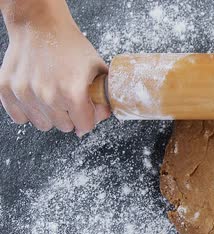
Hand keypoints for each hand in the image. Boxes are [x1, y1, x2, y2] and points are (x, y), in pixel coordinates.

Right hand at [0, 0, 109, 135]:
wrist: (41, 26)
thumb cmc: (70, 45)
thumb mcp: (98, 68)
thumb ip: (103, 96)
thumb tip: (101, 117)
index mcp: (73, 92)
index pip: (85, 126)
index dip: (89, 119)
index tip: (86, 110)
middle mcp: (47, 96)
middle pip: (64, 127)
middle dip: (70, 116)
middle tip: (69, 98)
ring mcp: (25, 94)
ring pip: (42, 125)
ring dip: (49, 115)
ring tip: (52, 94)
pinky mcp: (6, 90)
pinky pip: (19, 117)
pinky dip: (28, 110)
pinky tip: (36, 95)